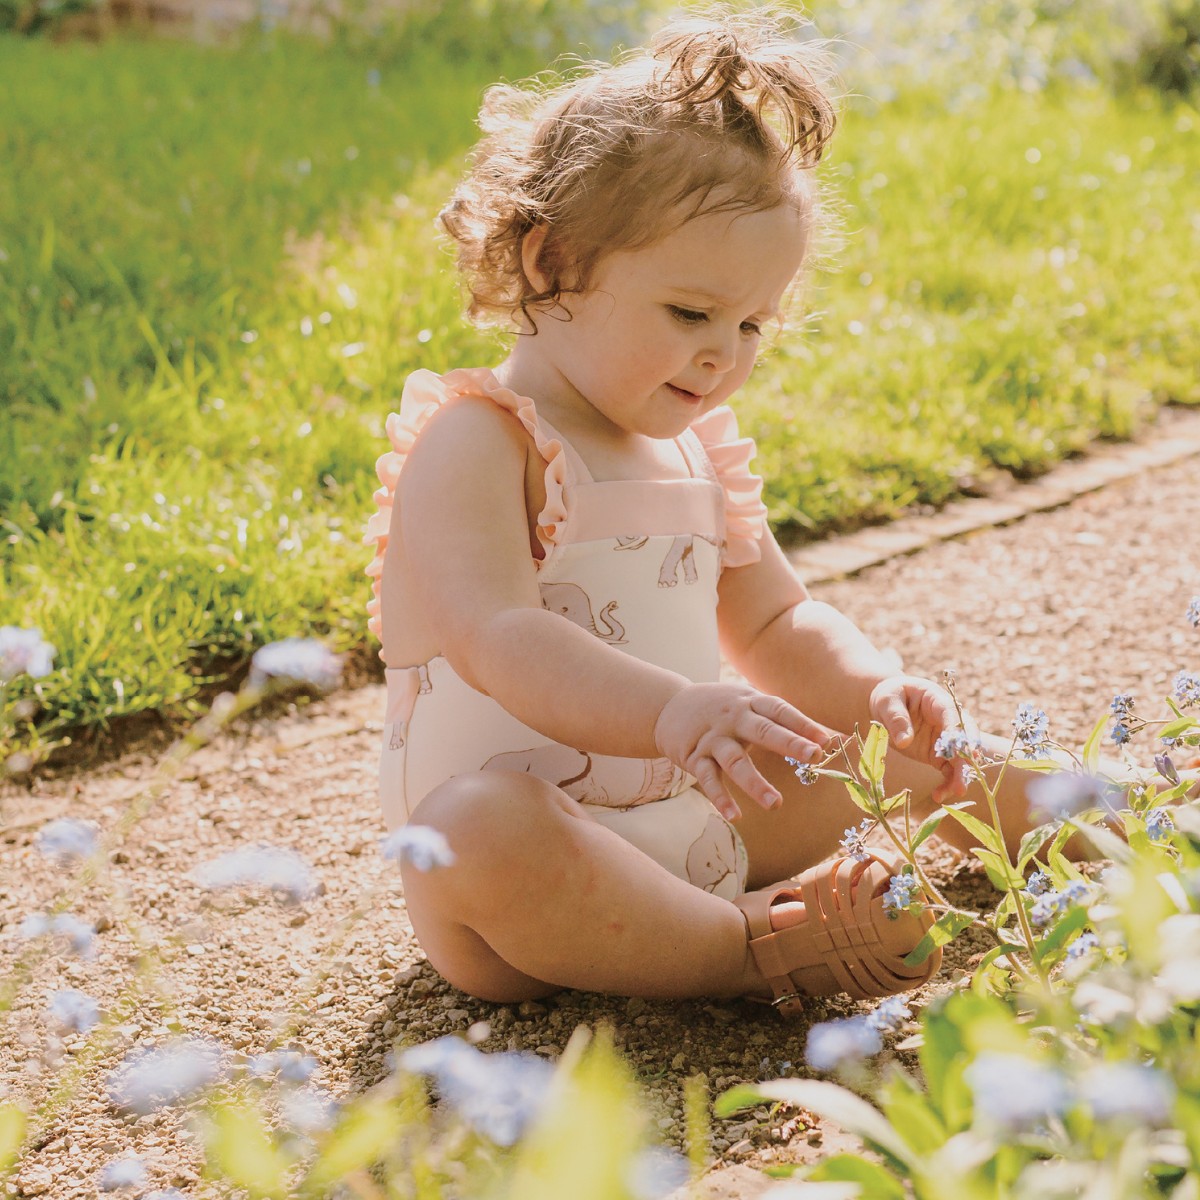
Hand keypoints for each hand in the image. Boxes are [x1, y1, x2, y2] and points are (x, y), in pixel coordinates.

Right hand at [654, 683, 837, 820]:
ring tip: (775, 805)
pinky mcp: (694, 757)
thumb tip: (833, 738)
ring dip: (755, 783)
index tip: (827, 740)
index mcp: (750, 702)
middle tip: (813, 756)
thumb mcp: (748, 703)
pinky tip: (735, 816)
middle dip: (788, 742)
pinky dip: (721, 798)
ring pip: (735, 761)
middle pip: (762, 730)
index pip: (780, 710)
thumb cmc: (722, 708)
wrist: (668, 705)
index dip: (803, 724)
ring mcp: (712, 738)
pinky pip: (708, 779)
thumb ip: (783, 720)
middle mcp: (732, 717)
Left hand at [869, 675, 976, 802]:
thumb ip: (896, 718)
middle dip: (967, 757)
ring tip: (955, 792)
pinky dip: (947, 783)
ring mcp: (945, 741)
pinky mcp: (938, 755)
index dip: (958, 732)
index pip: (953, 715)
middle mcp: (948, 722)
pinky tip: (939, 796)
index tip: (960, 749)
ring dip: (960, 775)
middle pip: (965, 739)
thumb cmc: (889, 697)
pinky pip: (948, 771)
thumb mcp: (888, 701)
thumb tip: (905, 741)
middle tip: (966, 774)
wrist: (886, 706)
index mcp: (938, 701)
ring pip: (960, 759)